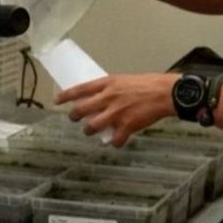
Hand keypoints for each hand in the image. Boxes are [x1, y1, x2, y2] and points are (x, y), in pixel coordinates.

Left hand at [54, 73, 178, 146]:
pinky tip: (117, 141)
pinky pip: (114, 140)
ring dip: (89, 130)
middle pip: (81, 109)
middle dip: (74, 116)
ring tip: (91, 130)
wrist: (165, 93)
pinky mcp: (126, 126)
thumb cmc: (147, 84)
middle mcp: (108, 98)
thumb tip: (99, 97)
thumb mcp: (123, 80)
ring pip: (92, 126)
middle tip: (74, 118)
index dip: (66, 96)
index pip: (80, 89)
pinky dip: (115, 143)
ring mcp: (116, 113)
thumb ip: (110, 88)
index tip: (57, 100)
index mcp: (107, 83)